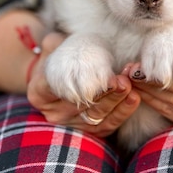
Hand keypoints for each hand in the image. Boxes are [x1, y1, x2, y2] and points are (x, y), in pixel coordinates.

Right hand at [26, 32, 140, 136]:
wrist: (71, 70)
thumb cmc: (64, 55)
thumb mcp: (56, 46)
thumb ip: (55, 44)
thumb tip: (54, 41)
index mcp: (39, 92)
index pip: (60, 89)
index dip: (80, 82)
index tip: (97, 75)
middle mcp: (53, 113)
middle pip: (81, 105)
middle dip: (104, 93)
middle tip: (119, 80)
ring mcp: (72, 125)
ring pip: (97, 116)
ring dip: (116, 101)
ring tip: (128, 85)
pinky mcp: (92, 131)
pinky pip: (109, 124)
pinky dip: (123, 111)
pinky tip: (133, 97)